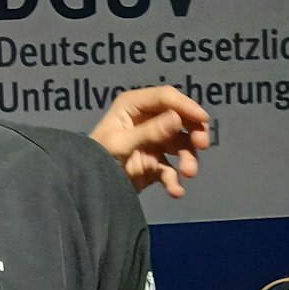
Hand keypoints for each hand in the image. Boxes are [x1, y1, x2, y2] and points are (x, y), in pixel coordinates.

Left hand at [89, 86, 211, 198]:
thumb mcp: (120, 144)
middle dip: (193, 132)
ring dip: (188, 159)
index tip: (203, 120)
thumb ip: (149, 132)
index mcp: (133, 106)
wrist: (85, 189)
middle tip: (201, 145)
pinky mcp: (153, 164)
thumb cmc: (94, 159)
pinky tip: (175, 191)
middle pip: (179, 119)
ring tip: (188, 174)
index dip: (186, 106)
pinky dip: (174, 181)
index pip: (166, 98)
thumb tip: (176, 119)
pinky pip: (170, 170)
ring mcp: (151, 142)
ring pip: (180, 145)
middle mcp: (145, 120)